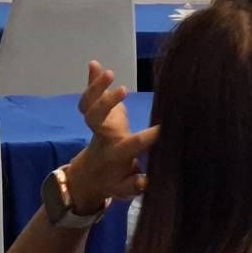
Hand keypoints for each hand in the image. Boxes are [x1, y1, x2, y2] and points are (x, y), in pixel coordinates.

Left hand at [64, 61, 159, 215]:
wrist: (89, 174)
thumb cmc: (113, 180)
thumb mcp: (124, 189)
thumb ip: (135, 185)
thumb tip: (146, 181)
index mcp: (115, 154)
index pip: (131, 144)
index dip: (146, 138)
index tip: (162, 128)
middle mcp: (103, 137)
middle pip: (96, 120)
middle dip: (106, 105)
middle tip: (123, 89)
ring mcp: (96, 125)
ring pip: (88, 106)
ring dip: (96, 88)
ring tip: (109, 72)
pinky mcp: (94, 114)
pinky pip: (89, 97)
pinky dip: (91, 81)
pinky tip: (94, 63)